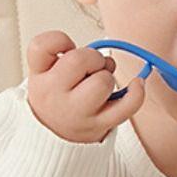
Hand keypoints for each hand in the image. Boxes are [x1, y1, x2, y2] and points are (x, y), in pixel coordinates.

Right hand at [25, 30, 145, 142]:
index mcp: (39, 75)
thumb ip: (61, 52)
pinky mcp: (99, 125)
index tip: (67, 49)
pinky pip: (127, 106)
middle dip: (92, 57)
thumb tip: (98, 51)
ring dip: (107, 76)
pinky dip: (136, 93)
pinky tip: (136, 84)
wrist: (55, 135)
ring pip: (102, 81)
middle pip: (78, 60)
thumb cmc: (56, 96)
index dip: (60, 40)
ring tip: (100, 84)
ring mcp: (77, 112)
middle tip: (90, 67)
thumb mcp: (46, 72)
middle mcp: (53, 94)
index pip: (41, 46)